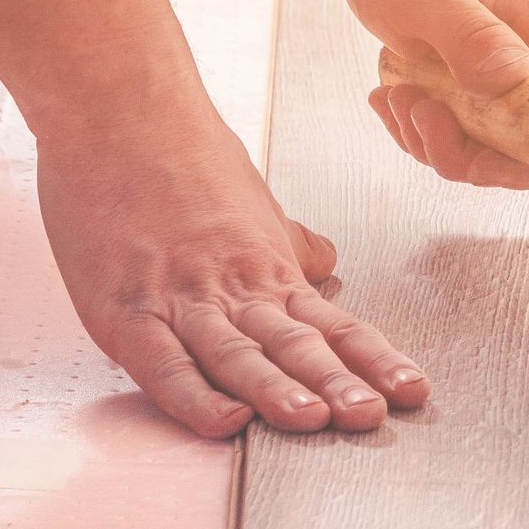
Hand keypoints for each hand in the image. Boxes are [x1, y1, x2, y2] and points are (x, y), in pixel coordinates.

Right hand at [36, 102, 428, 436]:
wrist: (116, 108)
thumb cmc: (179, 150)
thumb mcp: (249, 199)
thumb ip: (285, 241)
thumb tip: (322, 261)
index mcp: (266, 267)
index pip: (333, 323)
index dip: (373, 359)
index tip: (412, 390)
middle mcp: (232, 287)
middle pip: (294, 345)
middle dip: (336, 385)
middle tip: (372, 416)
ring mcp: (179, 300)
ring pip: (238, 356)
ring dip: (277, 392)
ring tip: (314, 421)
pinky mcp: (124, 310)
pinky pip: (163, 363)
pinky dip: (193, 395)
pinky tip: (224, 420)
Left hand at [340, 0, 528, 188]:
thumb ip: (471, 36)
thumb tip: (512, 77)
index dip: (520, 160)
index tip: (460, 148)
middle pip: (524, 146)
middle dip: (460, 148)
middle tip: (409, 108)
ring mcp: (520, 65)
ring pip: (491, 143)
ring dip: (434, 136)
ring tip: (395, 95)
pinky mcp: (493, 75)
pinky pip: (471, 127)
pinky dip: (429, 124)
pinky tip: (396, 95)